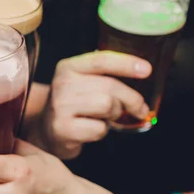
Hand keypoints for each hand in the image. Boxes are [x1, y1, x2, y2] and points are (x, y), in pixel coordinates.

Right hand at [31, 51, 150, 158]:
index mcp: (68, 67)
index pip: (102, 60)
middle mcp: (62, 83)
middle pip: (110, 86)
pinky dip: (102, 132)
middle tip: (139, 108)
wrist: (46, 131)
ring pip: (107, 105)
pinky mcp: (63, 129)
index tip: (147, 70)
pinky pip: (99, 129)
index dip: (127, 63)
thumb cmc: (73, 105)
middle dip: (132, 99)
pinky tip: (92, 129)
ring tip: (107, 118)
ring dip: (114, 115)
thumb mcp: (83, 83)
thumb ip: (105, 75)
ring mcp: (60, 106)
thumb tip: (142, 73)